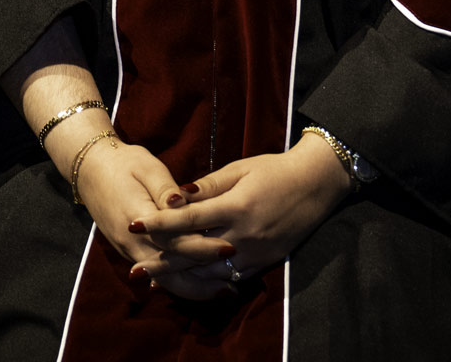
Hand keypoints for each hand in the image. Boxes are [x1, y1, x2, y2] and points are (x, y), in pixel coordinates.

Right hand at [75, 138, 233, 301]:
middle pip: (170, 271)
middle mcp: (131, 242)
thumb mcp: (146, 167)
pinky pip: (157, 273)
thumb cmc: (124, 163)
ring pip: (163, 279)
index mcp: (137, 218)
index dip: (202, 247)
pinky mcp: (130, 252)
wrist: (91, 169)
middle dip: (202, 280)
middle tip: (233, 284)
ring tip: (223, 290)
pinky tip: (200, 285)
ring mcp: (129, 250)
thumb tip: (181, 202)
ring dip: (192, 287)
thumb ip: (165, 188)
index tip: (230, 248)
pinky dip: (179, 281)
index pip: (174, 241)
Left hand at [128, 134, 352, 297]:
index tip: (135, 225)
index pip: (189, 218)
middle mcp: (244, 234)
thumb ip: (208, 185)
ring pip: (211, 271)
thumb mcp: (241, 169)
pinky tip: (191, 281)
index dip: (160, 224)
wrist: (315, 184)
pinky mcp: (265, 262)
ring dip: (184, 276)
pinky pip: (232, 276)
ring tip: (157, 280)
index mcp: (236, 206)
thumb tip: (176, 196)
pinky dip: (209, 279)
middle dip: (164, 262)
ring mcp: (256, 252)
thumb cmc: (274, 169)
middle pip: (196, 252)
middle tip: (137, 270)